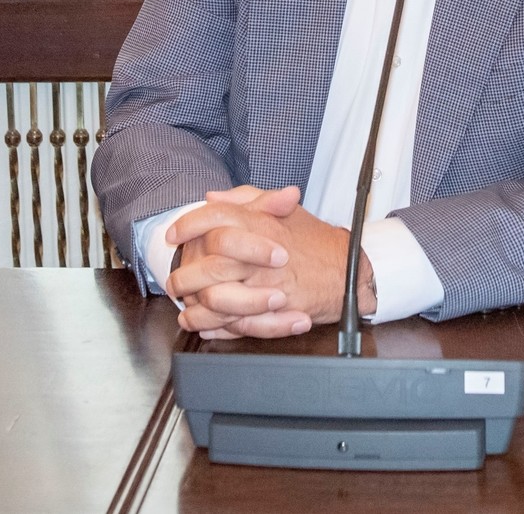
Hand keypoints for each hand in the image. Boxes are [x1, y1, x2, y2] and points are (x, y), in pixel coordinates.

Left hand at [166, 185, 375, 338]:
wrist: (349, 272)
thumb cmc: (316, 242)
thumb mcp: (286, 211)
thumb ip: (248, 199)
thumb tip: (212, 197)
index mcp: (263, 224)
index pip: (216, 218)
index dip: (189, 225)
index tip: (174, 234)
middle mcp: (261, 254)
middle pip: (209, 263)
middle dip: (185, 275)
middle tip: (175, 279)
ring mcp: (266, 285)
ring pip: (215, 298)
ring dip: (195, 306)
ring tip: (186, 306)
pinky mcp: (272, 312)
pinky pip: (233, 323)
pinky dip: (214, 326)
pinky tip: (205, 324)